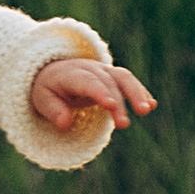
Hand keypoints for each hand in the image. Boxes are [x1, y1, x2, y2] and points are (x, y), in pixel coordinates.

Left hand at [29, 57, 156, 134]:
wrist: (53, 72)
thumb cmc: (47, 89)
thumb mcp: (42, 100)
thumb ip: (54, 111)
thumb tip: (65, 124)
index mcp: (71, 74)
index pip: (88, 82)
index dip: (100, 92)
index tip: (111, 106)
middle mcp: (90, 69)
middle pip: (109, 81)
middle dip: (119, 101)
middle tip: (124, 124)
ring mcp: (104, 71)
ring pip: (123, 77)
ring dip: (137, 93)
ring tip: (147, 110)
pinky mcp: (113, 77)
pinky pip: (129, 82)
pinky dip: (141, 92)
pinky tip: (152, 105)